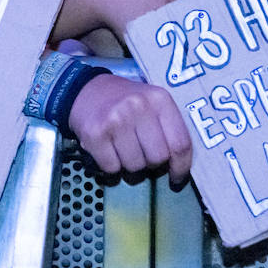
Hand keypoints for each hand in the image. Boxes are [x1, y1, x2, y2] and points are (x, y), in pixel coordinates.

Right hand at [67, 73, 191, 189]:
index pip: (180, 144)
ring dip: (129, 165)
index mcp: (160, 99)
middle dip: (150, 163)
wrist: (86, 90)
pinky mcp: (95, 134)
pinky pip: (112, 169)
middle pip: (157, 158)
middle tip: (140, 152)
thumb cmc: (125, 102)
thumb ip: (168, 128)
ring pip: (135, 166)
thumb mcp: (153, 103)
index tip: (176, 178)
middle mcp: (139, 106)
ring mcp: (116, 120)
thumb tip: (179, 166)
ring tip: (122, 148)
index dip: (181, 167)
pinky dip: (110, 167)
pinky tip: (108, 151)